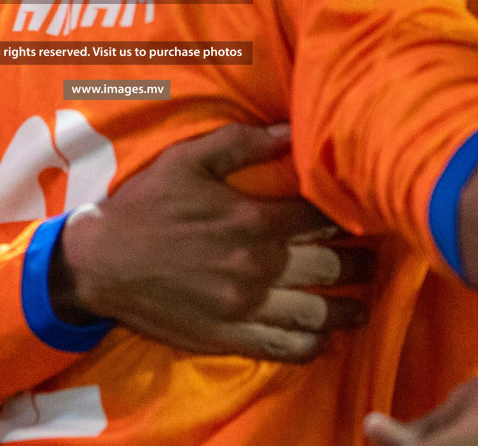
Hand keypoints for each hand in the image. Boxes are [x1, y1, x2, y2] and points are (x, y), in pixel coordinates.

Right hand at [54, 124, 370, 362]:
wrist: (101, 263)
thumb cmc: (145, 206)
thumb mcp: (187, 160)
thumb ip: (241, 144)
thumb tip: (289, 129)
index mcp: (251, 219)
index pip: (321, 218)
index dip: (350, 216)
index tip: (367, 214)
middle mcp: (257, 266)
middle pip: (330, 267)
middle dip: (360, 264)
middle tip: (376, 261)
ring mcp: (245, 306)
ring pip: (316, 313)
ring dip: (347, 310)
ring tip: (363, 305)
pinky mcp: (230, 336)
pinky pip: (285, 348)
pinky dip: (312, 347)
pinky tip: (325, 340)